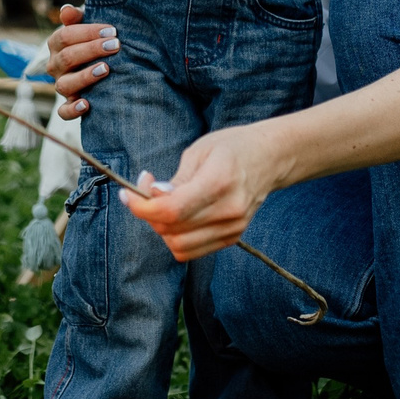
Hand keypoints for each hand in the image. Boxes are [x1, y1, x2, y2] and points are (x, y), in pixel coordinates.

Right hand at [44, 4, 117, 118]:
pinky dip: (73, 109)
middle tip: (115, 46)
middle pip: (67, 57)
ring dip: (85, 76)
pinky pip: (64, 112)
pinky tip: (87, 104)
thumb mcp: (84, 26)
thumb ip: (76, 17)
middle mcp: (55, 66)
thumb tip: (67, 10)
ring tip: (106, 69)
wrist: (95, 63)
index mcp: (56, 44)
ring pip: (65, 84)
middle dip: (92, 50)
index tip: (112, 30)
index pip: (65, 36)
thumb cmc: (91, 40)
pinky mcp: (68, 104)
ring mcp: (61, 86)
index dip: (88, 32)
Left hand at [124, 125, 280, 259]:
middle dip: (148, 214)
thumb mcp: (199, 151)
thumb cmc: (232, 147)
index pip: (172, 210)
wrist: (270, 158)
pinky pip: (192, 250)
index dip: (142, 207)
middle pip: (172, 230)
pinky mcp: (233, 237)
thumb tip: (151, 197)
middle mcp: (229, 210)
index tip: (129, 194)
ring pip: (179, 246)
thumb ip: (175, 179)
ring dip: (161, 229)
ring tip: (163, 204)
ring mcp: (233, 228)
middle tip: (145, 190)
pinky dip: (176, 237)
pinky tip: (178, 216)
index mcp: (219, 182)